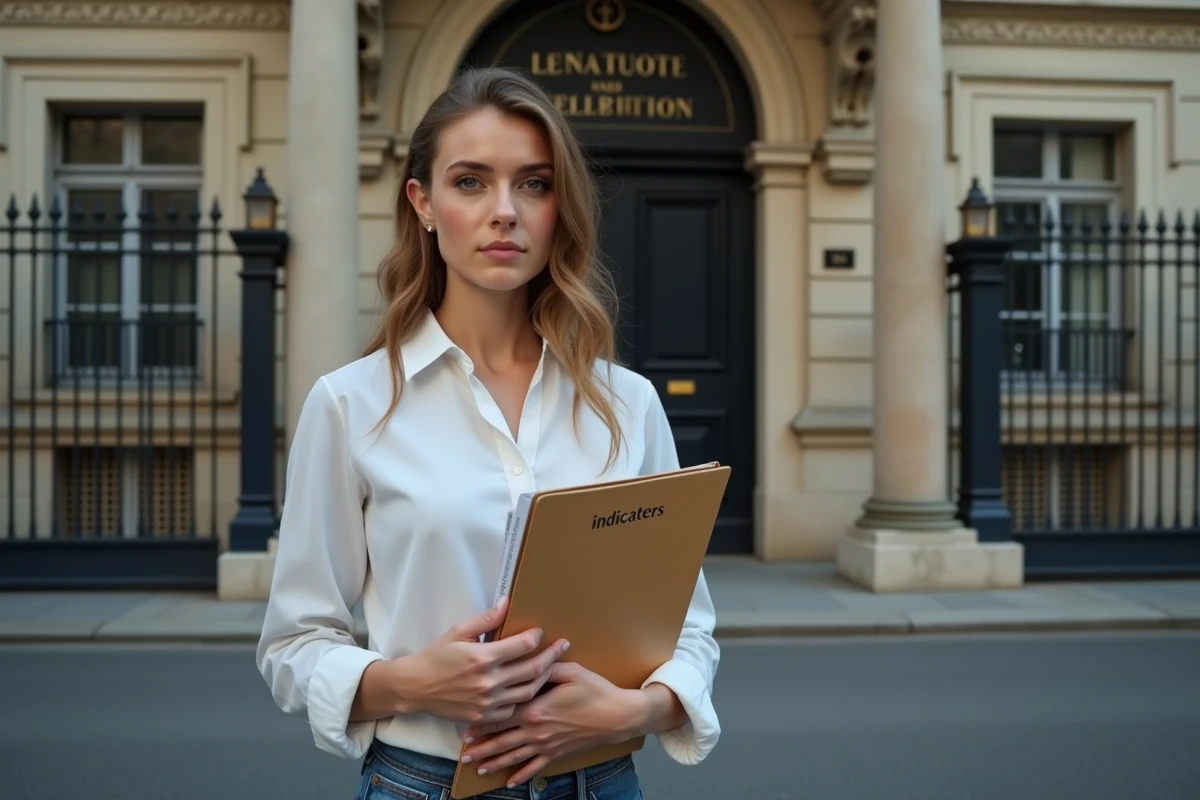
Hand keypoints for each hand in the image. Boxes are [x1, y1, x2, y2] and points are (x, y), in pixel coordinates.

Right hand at [397, 597, 570, 725]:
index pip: (523, 645)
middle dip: (552, 655)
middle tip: (563, 646)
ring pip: (528, 691)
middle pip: (532, 669)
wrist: (416, 687)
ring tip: (552, 667)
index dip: (536, 637)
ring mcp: (488, 702)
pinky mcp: (484, 716)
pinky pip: (513, 708)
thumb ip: (486, 619)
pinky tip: (529, 688)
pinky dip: (523, 698)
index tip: (540, 633)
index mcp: (483, 657)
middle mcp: (489, 681)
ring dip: (543, 678)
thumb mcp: (458, 631)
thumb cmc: (436, 656)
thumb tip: (507, 602)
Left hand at [459, 661, 645, 786]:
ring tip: (478, 768)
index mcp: (536, 709)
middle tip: (464, 753)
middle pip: (502, 740)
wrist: (617, 717)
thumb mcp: (571, 672)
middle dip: (482, 747)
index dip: (483, 722)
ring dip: (495, 762)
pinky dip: (521, 775)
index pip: (502, 716)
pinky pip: (535, 767)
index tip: (466, 725)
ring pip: (514, 756)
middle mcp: (537, 730)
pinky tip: (510, 781)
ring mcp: (546, 745)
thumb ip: (546, 666)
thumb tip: (531, 656)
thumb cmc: (596, 692)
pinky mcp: (557, 753)